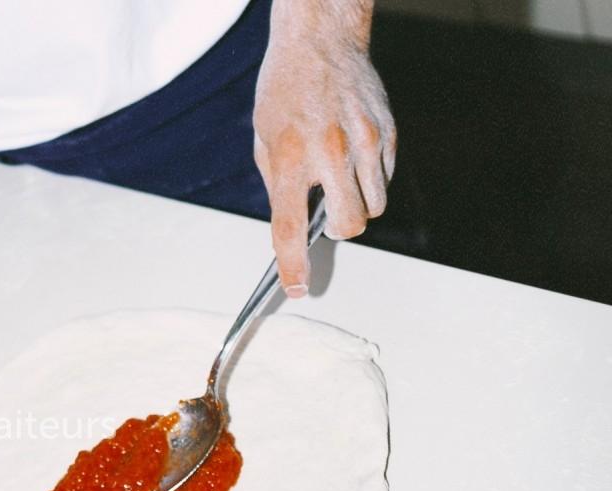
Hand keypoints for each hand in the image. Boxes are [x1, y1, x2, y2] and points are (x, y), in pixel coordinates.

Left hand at [254, 1, 395, 295]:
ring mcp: (364, 141)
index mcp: (289, 156)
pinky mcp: (387, 131)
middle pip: (351, 224)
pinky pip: (385, 177)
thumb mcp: (264, 139)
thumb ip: (279, 185)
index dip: (293, 265)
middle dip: (339, 231)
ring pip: (375, 205)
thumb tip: (292, 227)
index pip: (291, 227)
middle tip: (328, 220)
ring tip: (340, 181)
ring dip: (358, 205)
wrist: (319, 41)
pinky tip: (353, 155)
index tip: (297, 287)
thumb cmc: (283, 91)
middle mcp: (330, 151)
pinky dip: (371, 179)